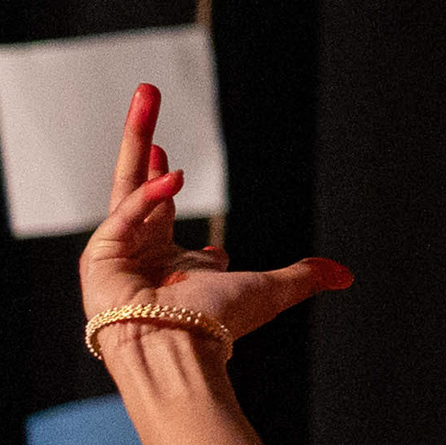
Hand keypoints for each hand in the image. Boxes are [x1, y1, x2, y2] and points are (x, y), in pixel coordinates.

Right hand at [78, 85, 349, 352]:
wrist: (179, 352)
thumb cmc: (218, 325)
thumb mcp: (269, 291)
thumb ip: (303, 277)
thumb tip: (346, 275)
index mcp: (173, 262)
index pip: (165, 216)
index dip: (166, 191)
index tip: (173, 173)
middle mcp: (143, 252)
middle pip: (139, 182)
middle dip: (143, 137)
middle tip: (148, 93)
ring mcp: (118, 252)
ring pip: (125, 182)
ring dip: (137, 136)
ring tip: (147, 93)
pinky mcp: (98, 256)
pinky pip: (125, 214)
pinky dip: (150, 196)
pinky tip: (173, 177)